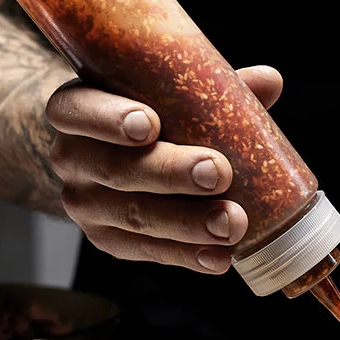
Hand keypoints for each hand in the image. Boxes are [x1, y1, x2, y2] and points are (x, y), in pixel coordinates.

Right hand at [45, 65, 284, 273]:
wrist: (105, 152)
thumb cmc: (142, 108)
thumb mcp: (162, 89)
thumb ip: (209, 85)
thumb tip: (269, 81)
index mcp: (74, 108)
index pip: (78, 111)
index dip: (109, 119)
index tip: (151, 124)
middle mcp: (70, 158)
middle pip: (115, 169)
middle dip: (169, 173)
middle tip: (217, 173)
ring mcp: (85, 204)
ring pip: (133, 216)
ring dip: (186, 223)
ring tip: (232, 223)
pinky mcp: (106, 239)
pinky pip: (146, 251)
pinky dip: (186, 255)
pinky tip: (218, 258)